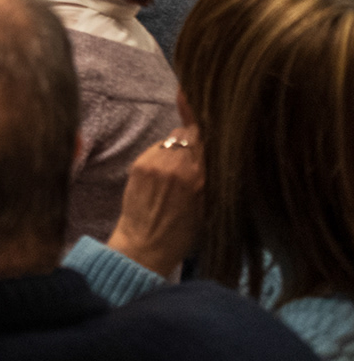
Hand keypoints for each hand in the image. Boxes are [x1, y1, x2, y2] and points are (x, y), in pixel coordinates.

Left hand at [106, 128, 203, 276]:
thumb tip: (221, 152)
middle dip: (191, 141)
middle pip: (186, 134)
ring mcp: (156, 163)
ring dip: (175, 148)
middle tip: (191, 157)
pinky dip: (160, 155)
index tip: (202, 115)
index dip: (204, 125)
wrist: (146, 245)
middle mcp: (178, 165)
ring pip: (170, 139)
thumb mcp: (211, 206)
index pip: (203, 135)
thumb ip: (214, 177)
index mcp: (201, 176)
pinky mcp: (139, 164)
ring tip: (174, 169)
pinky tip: (160, 174)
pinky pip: (155, 148)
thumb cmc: (184, 232)